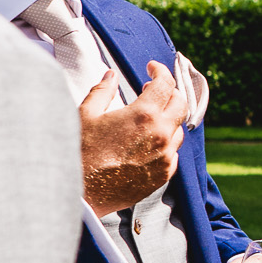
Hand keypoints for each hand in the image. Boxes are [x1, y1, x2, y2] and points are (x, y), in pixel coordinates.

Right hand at [79, 61, 187, 215]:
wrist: (81, 193)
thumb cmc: (80, 154)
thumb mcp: (86, 114)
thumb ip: (102, 91)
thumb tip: (111, 76)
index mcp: (143, 115)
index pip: (165, 83)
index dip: (160, 71)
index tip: (151, 69)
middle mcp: (160, 135)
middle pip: (180, 103)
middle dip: (169, 92)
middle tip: (151, 91)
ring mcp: (164, 157)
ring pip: (179, 130)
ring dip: (168, 119)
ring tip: (148, 118)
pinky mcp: (162, 176)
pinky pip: (173, 154)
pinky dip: (166, 144)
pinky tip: (148, 143)